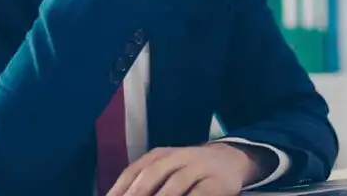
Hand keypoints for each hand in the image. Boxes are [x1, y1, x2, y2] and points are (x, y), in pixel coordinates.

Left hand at [106, 144, 265, 195]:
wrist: (229, 159)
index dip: (120, 189)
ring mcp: (198, 167)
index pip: (134, 171)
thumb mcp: (165, 169)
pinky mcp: (216, 183)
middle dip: (137, 194)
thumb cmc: (188, 169)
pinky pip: (199, 194)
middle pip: (152, 174)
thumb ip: (143, 182)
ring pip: (175, 184)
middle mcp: (177, 157)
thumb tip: (117, 195)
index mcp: (159, 155)